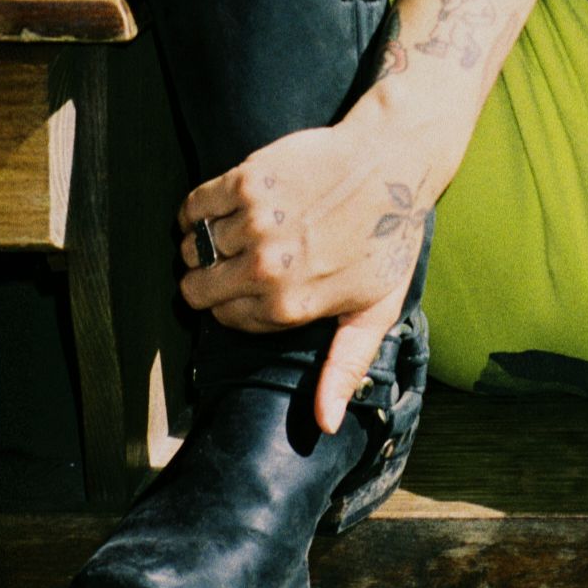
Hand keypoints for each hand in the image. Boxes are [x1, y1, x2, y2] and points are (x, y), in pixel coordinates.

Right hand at [176, 113, 452, 431]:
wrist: (394, 162)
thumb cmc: (387, 236)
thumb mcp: (375, 309)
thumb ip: (345, 367)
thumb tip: (325, 424)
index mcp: (290, 307)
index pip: (223, 318)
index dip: (233, 302)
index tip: (252, 284)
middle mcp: (267, 269)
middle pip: (196, 288)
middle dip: (209, 277)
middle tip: (238, 258)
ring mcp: (256, 223)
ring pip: (194, 246)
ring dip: (207, 240)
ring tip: (239, 230)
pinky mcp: (248, 180)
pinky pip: (193, 206)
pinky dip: (196, 209)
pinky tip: (221, 207)